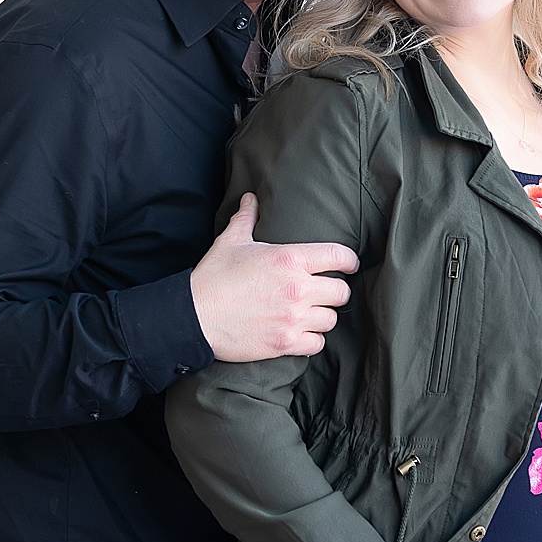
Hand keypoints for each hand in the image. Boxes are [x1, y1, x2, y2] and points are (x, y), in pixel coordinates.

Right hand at [189, 194, 359, 361]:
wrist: (193, 317)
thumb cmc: (212, 278)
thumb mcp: (230, 242)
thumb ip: (246, 218)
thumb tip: (250, 198)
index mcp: (289, 260)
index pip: (340, 256)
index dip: (348, 261)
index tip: (346, 265)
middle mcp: (297, 289)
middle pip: (342, 292)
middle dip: (333, 291)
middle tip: (321, 292)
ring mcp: (293, 318)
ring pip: (331, 319)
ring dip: (321, 316)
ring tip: (308, 314)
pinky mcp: (286, 342)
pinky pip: (318, 343)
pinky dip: (311, 339)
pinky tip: (299, 333)